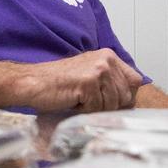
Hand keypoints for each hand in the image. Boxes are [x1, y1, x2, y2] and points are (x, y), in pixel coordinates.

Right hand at [22, 49, 142, 112]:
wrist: (33, 83)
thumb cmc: (58, 84)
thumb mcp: (90, 76)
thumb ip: (111, 83)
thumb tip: (131, 103)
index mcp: (109, 56)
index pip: (135, 81)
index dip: (126, 96)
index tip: (110, 102)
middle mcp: (107, 60)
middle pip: (126, 95)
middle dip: (110, 106)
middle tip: (89, 101)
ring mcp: (99, 70)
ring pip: (113, 104)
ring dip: (96, 109)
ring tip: (79, 100)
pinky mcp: (89, 82)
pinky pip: (97, 108)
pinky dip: (85, 111)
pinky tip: (72, 101)